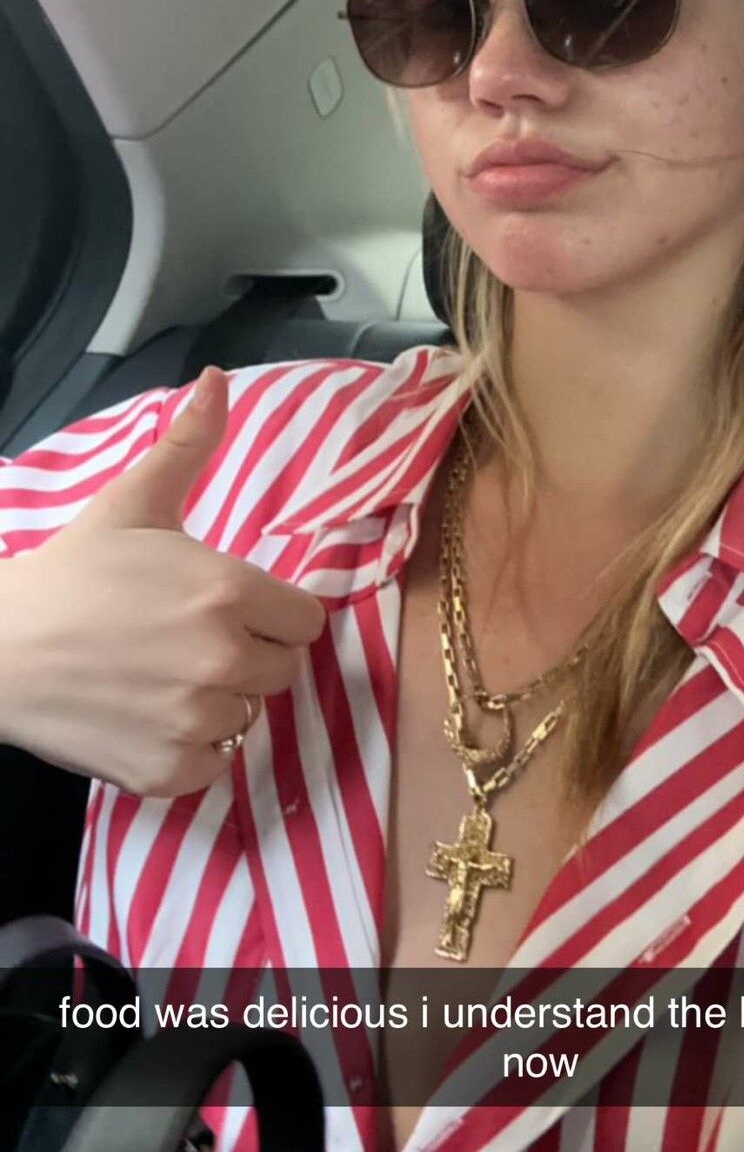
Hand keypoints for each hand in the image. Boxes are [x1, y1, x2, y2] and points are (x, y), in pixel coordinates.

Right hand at [0, 367, 325, 795]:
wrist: (0, 649)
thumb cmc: (74, 572)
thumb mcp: (133, 502)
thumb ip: (188, 445)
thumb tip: (218, 380)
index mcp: (230, 592)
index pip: (305, 619)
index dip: (272, 613)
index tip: (230, 609)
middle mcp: (224, 660)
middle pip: (283, 669)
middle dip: (250, 654)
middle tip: (191, 640)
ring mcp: (197, 720)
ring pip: (249, 716)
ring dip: (220, 701)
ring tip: (165, 675)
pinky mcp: (170, 771)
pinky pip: (217, 764)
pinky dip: (191, 748)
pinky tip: (152, 715)